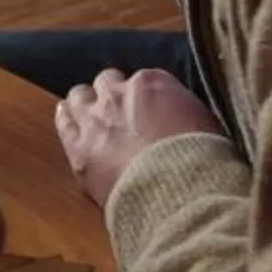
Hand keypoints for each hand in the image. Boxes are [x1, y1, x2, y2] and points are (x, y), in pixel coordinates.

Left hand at [54, 66, 225, 206]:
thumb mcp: (207, 126)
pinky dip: (66, 118)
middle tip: (122, 115)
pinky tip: (67, 118)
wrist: (176, 192)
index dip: (146, 97)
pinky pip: (63, 121)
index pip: (144, 79)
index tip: (152, 111)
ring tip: (92, 117)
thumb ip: (187, 113)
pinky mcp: (78, 146)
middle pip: (108, 81)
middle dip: (114, 95)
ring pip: (80, 95)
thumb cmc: (201, 161)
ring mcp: (94, 117)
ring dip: (87, 103)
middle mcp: (120, 92)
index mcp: (153, 82)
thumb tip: (185, 118)